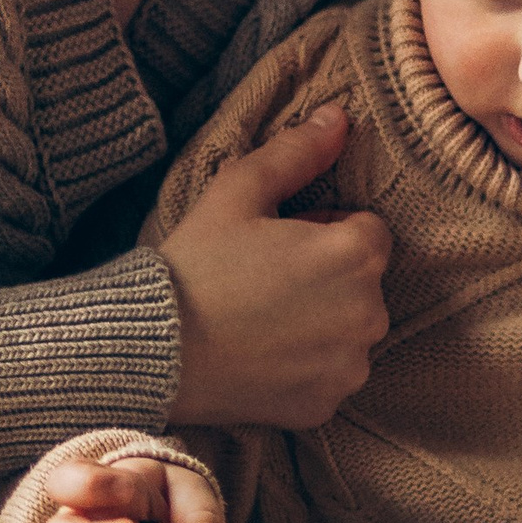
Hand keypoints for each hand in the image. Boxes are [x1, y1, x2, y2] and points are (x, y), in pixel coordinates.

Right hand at [159, 99, 391, 428]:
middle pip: (362, 283)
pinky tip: (260, 358)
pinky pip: (328, 376)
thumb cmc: (194, 263)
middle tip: (262, 281)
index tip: (278, 244)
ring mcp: (349, 366)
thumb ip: (297, 152)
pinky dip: (305, 369)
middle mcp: (368, 313)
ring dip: (321, 324)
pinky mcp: (325, 405)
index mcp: (356, 254)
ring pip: (348, 331)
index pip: (367, 231)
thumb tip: (341, 116)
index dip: (323, 232)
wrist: (152, 348)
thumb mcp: (238, 192)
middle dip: (327, 278)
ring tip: (258, 321)